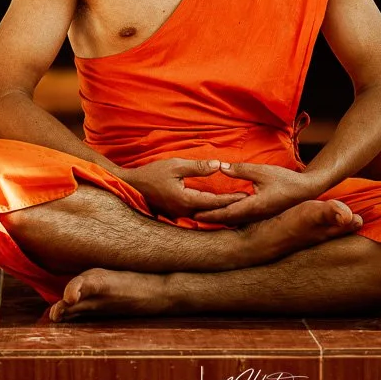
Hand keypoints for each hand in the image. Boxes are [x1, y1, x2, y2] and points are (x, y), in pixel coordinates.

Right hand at [118, 158, 248, 218]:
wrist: (132, 186)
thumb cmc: (152, 174)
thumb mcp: (175, 165)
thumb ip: (197, 167)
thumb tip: (218, 165)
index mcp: (186, 200)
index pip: (214, 202)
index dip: (231, 199)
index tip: (246, 196)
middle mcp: (184, 211)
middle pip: (212, 211)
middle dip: (230, 207)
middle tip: (248, 203)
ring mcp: (180, 214)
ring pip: (205, 214)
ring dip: (221, 209)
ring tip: (236, 205)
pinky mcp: (176, 213)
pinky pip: (197, 213)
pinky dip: (210, 209)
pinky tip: (217, 206)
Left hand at [190, 161, 318, 224]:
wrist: (306, 190)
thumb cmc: (285, 180)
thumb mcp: (261, 171)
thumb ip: (241, 170)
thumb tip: (221, 167)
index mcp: (254, 206)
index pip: (227, 212)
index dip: (211, 213)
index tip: (196, 213)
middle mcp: (254, 215)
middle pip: (228, 219)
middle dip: (210, 218)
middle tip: (192, 217)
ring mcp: (258, 216)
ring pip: (234, 220)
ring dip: (219, 218)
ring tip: (203, 216)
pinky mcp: (261, 214)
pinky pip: (242, 217)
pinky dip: (229, 216)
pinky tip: (223, 214)